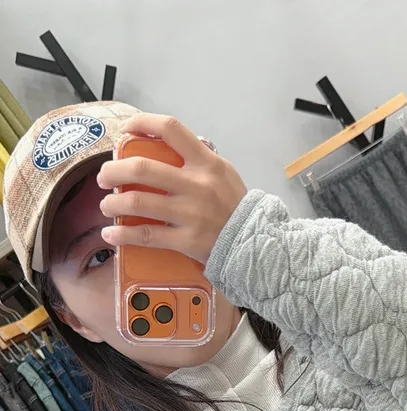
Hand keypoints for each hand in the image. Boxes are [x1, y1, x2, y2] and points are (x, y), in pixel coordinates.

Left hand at [97, 113, 246, 263]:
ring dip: (113, 203)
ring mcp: (190, 214)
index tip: (126, 130)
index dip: (143, 123)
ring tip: (106, 205)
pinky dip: (122, 235)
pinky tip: (111, 235)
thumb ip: (197, 160)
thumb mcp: (224, 173)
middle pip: (142, 169)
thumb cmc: (236, 207)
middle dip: (114, 170)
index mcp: (206, 163)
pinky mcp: (185, 240)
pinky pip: (146, 235)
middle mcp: (196, 185)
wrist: (254, 244)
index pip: (171, 129)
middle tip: (105, 176)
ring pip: (137, 203)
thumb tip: (164, 150)